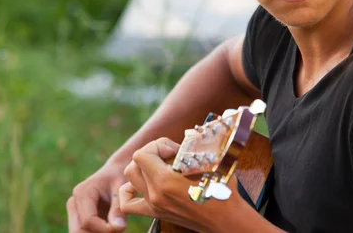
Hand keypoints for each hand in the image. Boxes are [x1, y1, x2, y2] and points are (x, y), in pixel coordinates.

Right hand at [67, 159, 129, 232]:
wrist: (114, 171)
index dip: (104, 229)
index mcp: (82, 193)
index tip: (120, 227)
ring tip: (114, 225)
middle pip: (78, 230)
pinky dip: (97, 232)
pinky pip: (84, 231)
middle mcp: (74, 202)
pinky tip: (109, 226)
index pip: (88, 220)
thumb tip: (118, 228)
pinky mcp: (78, 217)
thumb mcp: (121, 189)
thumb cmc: (119, 177)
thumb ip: (118, 208)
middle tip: (116, 228)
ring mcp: (74, 211)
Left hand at [119, 137, 240, 231]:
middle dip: (152, 153)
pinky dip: (128, 191)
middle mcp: (155, 194)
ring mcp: (154, 205)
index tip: (175, 150)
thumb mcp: (211, 162)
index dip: (158, 146)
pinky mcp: (156, 213)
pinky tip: (141, 185)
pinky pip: (127, 204)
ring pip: (130, 178)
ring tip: (160, 166)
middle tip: (171, 156)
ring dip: (142, 167)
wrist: (226, 220)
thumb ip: (197, 144)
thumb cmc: (222, 190)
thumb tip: (190, 132)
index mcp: (165, 181)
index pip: (142, 154)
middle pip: (134, 163)